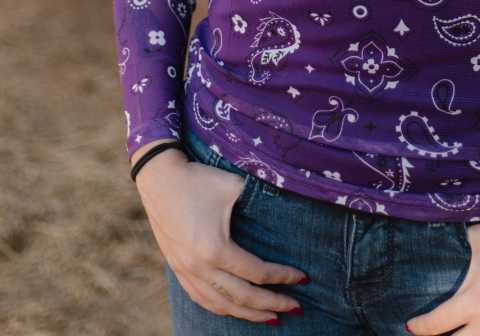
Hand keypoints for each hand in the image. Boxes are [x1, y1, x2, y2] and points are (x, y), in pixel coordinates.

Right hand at [132, 143, 306, 321]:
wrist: (158, 178)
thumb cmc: (198, 179)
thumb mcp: (233, 186)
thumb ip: (259, 199)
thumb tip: (287, 205)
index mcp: (215, 249)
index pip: (257, 273)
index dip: (282, 277)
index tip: (303, 278)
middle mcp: (199, 267)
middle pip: (242, 298)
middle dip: (271, 305)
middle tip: (295, 308)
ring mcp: (186, 271)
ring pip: (221, 305)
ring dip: (248, 315)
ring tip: (270, 318)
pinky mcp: (177, 269)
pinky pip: (202, 299)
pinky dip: (222, 309)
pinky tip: (235, 310)